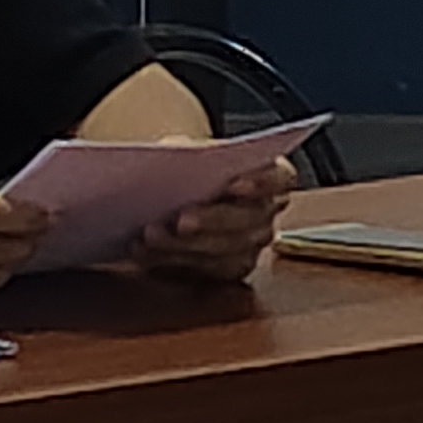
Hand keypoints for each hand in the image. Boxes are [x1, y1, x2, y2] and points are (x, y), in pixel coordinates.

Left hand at [133, 159, 293, 287]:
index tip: (234, 184)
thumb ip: (189, 154)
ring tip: (150, 236)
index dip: (260, 182)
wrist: (178, 189)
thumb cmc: (189, 166)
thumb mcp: (188, 150)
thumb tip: (170, 160)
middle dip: (212, 221)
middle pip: (249, 221)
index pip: (279, 178)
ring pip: (227, 253)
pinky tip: (144, 252)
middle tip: (180, 220)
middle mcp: (266, 214)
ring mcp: (251, 246)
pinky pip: (205, 272)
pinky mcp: (228, 270)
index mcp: (272, 177)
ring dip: (185, 247)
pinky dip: (171, 262)